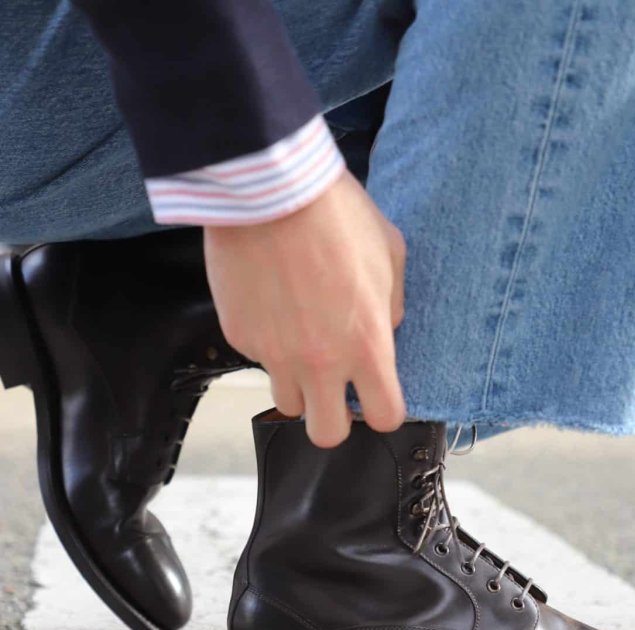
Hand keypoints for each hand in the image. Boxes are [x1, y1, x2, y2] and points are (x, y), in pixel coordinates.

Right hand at [203, 170, 406, 446]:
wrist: (267, 187)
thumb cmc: (335, 214)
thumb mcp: (389, 253)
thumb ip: (392, 306)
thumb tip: (385, 329)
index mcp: (367, 347)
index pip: (384, 417)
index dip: (382, 410)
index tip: (376, 395)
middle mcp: (321, 364)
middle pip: (327, 436)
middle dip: (334, 419)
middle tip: (335, 391)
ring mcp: (275, 355)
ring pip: (287, 404)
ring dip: (297, 385)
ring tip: (301, 344)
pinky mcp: (240, 338)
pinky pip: (257, 359)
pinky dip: (267, 342)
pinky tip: (272, 303)